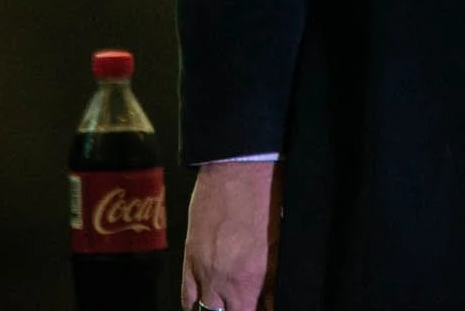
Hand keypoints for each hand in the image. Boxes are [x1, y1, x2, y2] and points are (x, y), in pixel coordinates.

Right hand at [183, 159, 284, 310]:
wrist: (237, 168)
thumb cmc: (265, 198)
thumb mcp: (278, 243)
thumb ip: (272, 280)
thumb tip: (270, 301)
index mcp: (250, 277)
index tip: (262, 308)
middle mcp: (222, 279)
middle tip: (247, 304)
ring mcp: (202, 270)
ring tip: (226, 307)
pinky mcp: (189, 257)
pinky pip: (186, 296)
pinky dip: (195, 305)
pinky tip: (204, 306)